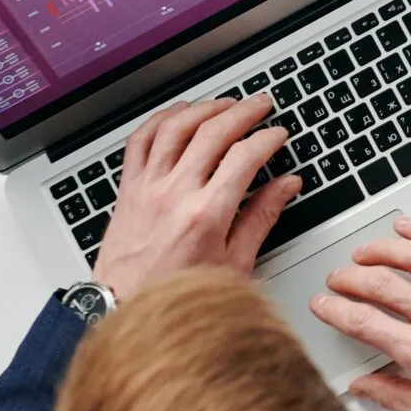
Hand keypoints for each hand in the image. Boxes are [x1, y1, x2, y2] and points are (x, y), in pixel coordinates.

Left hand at [93, 95, 298, 299]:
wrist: (125, 307)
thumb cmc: (179, 292)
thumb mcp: (235, 262)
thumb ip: (262, 217)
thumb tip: (286, 186)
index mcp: (207, 214)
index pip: (245, 157)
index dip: (267, 139)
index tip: (278, 135)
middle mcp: (175, 194)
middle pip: (212, 132)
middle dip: (243, 112)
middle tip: (261, 105)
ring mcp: (147, 187)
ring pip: (176, 128)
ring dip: (204, 108)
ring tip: (225, 103)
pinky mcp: (128, 188)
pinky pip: (140, 141)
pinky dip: (160, 119)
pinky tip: (177, 113)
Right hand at [310, 217, 410, 410]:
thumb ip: (394, 397)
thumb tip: (362, 386)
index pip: (364, 323)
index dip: (334, 310)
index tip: (320, 305)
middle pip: (381, 284)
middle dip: (349, 278)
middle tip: (336, 280)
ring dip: (381, 250)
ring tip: (363, 253)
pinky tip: (409, 228)